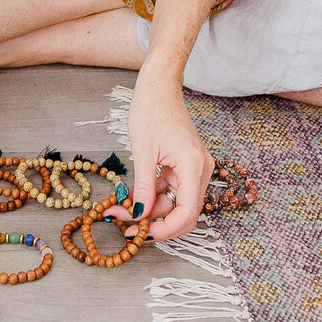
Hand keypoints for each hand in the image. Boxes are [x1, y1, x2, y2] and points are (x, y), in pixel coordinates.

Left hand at [107, 66, 212, 241]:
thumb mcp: (143, 152)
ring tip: (119, 210)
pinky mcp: (187, 166)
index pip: (186, 214)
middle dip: (154, 222)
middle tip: (123, 225)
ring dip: (150, 210)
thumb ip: (143, 187)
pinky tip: (132, 198)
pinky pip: (172, 191)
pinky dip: (153, 197)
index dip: (163, 230)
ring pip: (175, 203)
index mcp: (194, 166)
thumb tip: (139, 216)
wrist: (159, 87)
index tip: (137, 234)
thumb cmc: (151, 111)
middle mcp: (202, 170)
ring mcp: (195, 168)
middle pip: (182, 212)